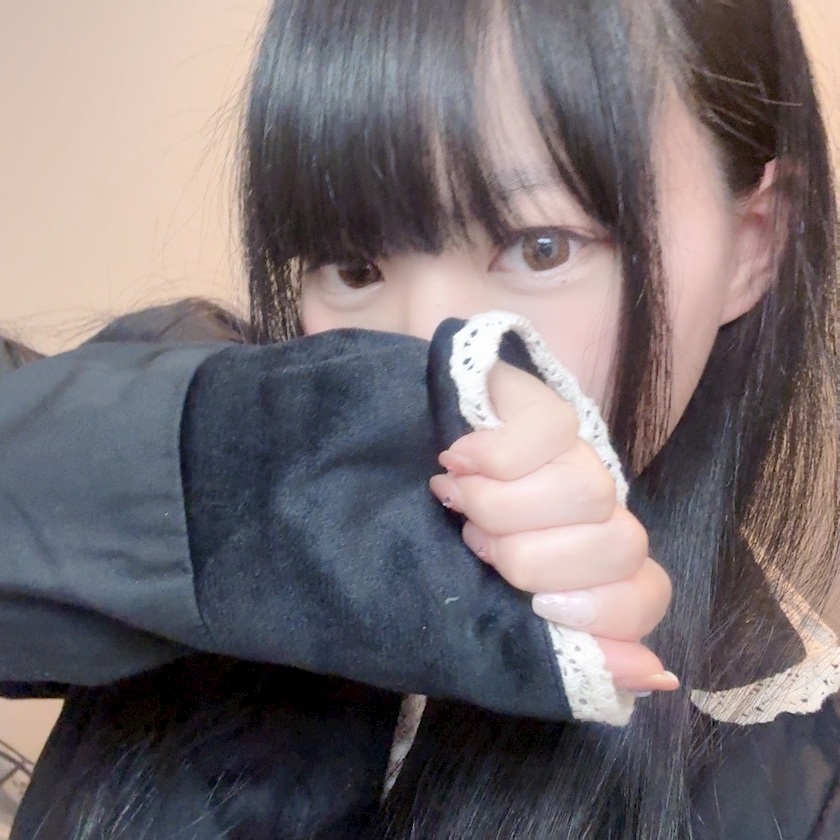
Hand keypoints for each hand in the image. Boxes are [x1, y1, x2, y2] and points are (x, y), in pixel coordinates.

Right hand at [429, 361, 676, 694]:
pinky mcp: (544, 403)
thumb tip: (657, 677)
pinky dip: (494, 456)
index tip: (540, 606)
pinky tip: (457, 461)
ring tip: (460, 501)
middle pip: (620, 545)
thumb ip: (563, 650)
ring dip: (504, 509)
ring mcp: (576, 452)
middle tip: (479, 545)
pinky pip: (549, 431)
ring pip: (589, 491)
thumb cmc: (443, 546)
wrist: (401, 453)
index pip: (646, 594)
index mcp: (590, 567)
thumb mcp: (494, 608)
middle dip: (532, 559)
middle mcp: (596, 508)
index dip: (603, 612)